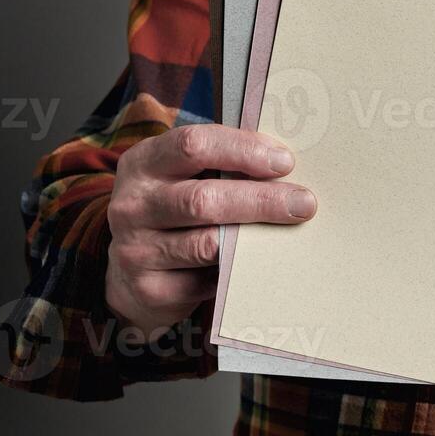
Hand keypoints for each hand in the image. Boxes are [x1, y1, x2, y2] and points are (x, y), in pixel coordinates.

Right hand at [105, 124, 316, 339]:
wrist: (131, 273)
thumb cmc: (174, 210)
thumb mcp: (183, 177)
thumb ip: (221, 166)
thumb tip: (286, 165)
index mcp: (144, 163)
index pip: (192, 146)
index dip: (243, 150)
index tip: (285, 161)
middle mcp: (132, 205)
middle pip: (204, 199)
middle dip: (262, 200)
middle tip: (304, 203)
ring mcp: (136, 250)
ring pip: (209, 244)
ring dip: (257, 238)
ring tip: (293, 231)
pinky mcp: (150, 289)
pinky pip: (207, 281)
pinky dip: (238, 272)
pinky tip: (259, 265)